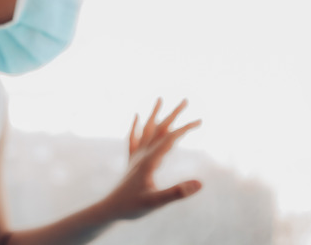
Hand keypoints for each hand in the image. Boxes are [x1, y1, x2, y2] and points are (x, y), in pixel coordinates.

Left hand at [100, 98, 201, 220]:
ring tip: (159, 99)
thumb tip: (200, 184)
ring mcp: (135, 156)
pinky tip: (137, 117)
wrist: (110, 209)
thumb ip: (176, 193)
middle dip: (173, 114)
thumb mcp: (156, 202)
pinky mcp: (131, 162)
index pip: (170, 139)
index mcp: (149, 160)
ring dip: (155, 114)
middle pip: (159, 129)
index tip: (200, 120)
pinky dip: (136, 126)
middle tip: (185, 100)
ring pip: (146, 130)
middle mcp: (142, 154)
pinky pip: (133, 138)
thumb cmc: (132, 207)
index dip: (185, 128)